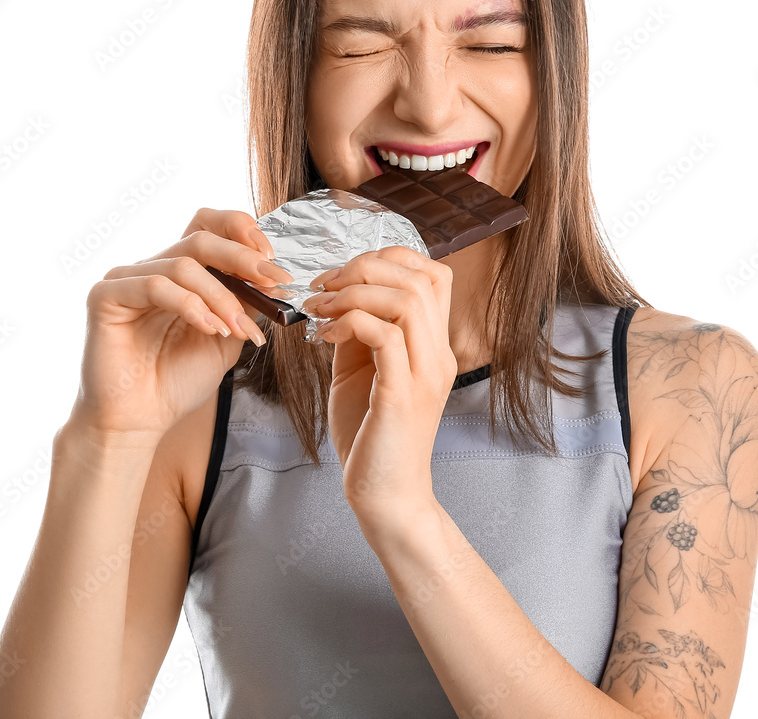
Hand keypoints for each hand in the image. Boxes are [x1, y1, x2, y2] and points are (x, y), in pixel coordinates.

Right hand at [76, 208, 291, 441]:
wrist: (142, 420)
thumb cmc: (177, 380)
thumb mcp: (227, 335)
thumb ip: (245, 302)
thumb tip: (271, 277)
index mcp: (180, 272)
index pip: (208, 227)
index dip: (241, 231)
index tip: (272, 259)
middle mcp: (153, 268)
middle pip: (200, 238)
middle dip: (242, 258)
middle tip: (271, 281)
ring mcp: (126, 279)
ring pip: (183, 265)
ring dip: (221, 296)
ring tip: (236, 328)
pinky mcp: (105, 296)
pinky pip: (154, 285)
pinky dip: (190, 305)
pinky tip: (209, 329)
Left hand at [306, 246, 455, 540]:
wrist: (385, 497)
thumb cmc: (370, 435)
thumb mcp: (361, 371)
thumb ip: (357, 332)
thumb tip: (336, 295)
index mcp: (433, 345)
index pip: (433, 274)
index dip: (389, 258)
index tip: (343, 275)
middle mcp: (438, 354)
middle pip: (421, 278)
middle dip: (364, 268)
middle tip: (324, 286)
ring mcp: (424, 374)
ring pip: (406, 300)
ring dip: (353, 293)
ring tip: (319, 309)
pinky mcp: (402, 396)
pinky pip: (385, 336)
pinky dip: (349, 323)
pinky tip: (324, 336)